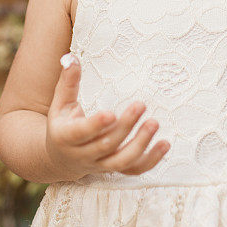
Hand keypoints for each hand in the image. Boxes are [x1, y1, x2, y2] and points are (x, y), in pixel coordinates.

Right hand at [45, 53, 170, 179]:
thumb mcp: (61, 103)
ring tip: (154, 123)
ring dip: (141, 144)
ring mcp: (100, 164)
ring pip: (122, 161)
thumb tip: (70, 57)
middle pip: (106, 144)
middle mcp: (83, 155)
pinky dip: (151, 160)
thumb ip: (68, 81)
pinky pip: (135, 169)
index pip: (81, 133)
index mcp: (66, 137)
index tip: (112, 113)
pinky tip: (165, 144)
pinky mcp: (115, 169)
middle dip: (125, 126)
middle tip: (141, 105)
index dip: (96, 125)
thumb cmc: (63, 123)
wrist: (61, 158)